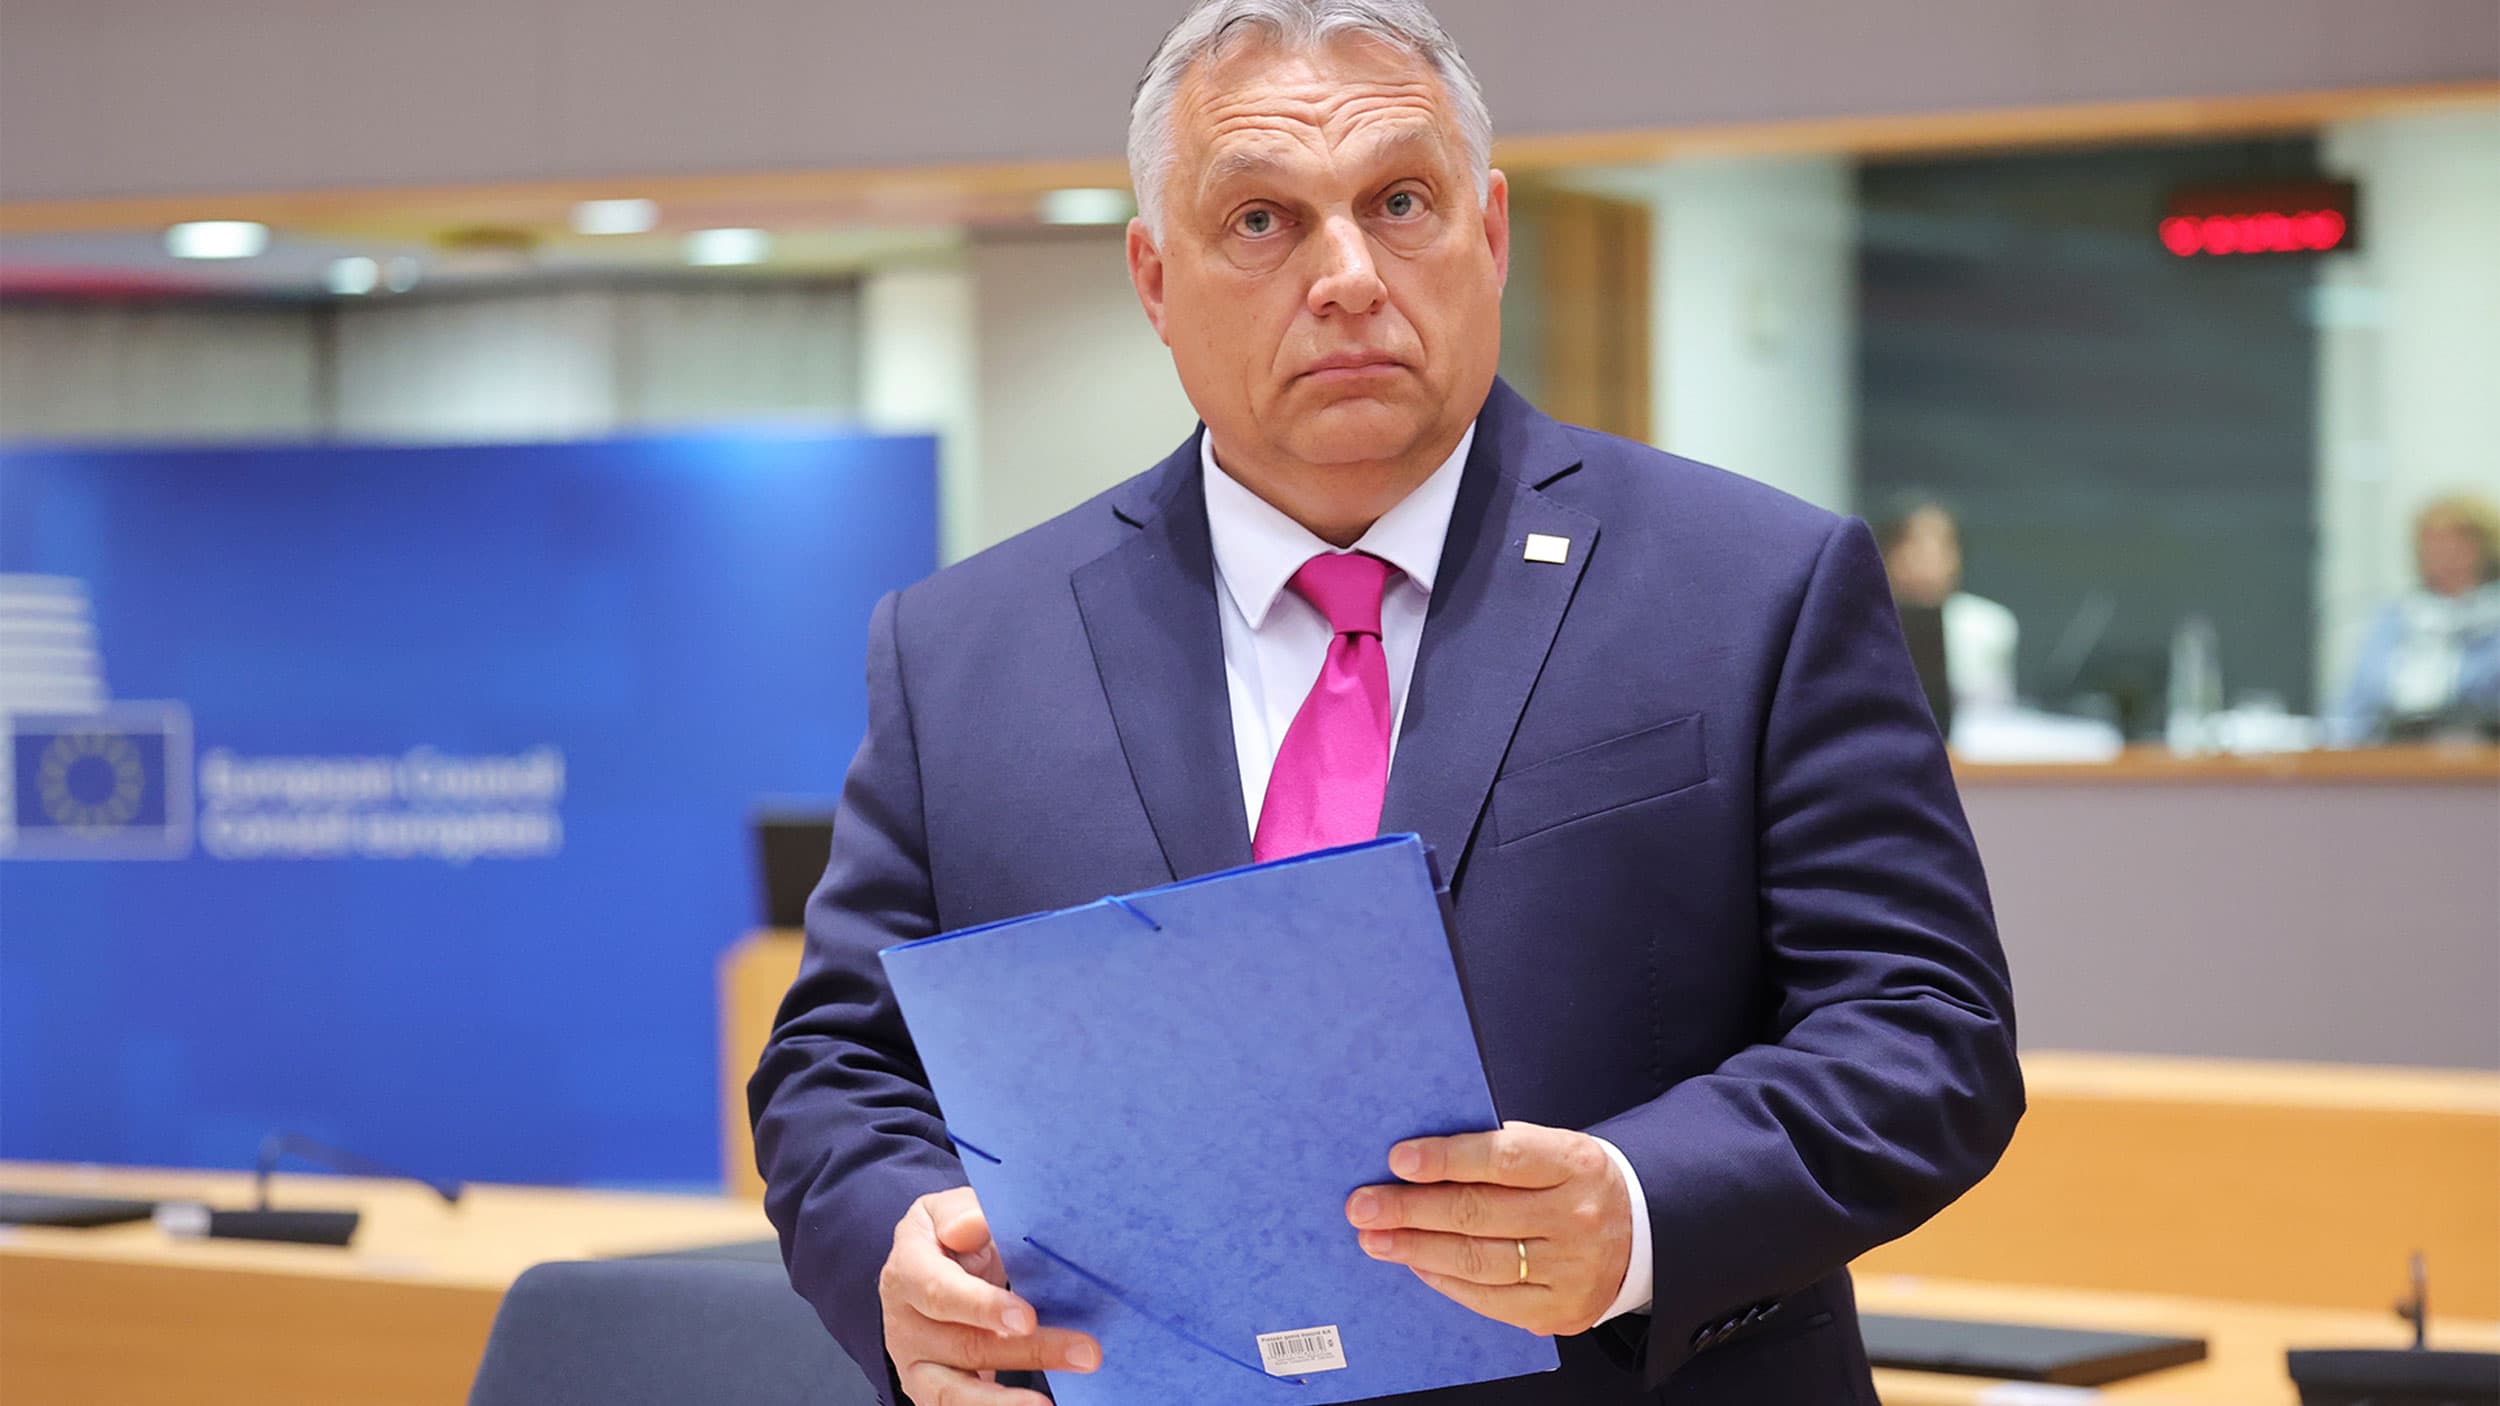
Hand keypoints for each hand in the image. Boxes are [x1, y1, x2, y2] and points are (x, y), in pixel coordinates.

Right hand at [879, 1186, 1101, 1404]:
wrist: (924, 1270)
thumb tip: (971, 1226)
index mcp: (907, 1271)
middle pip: (965, 1345)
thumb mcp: (949, 1212)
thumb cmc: (947, 1239)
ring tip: (1049, 1405)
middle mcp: (904, 1323)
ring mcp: (913, 1362)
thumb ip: (965, 1215)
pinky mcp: (928, 1389)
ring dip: (1008, 1401)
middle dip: (1030, 1351)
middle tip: (1086, 1353)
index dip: (983, 1307)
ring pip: (957, 1392)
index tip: (1027, 1319)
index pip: (941, 1293)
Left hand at [1345, 1121, 1633, 1337]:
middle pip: (1480, 1214)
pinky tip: (1416, 1262)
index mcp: (1574, 1163)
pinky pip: (1490, 1299)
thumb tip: (1415, 1158)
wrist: (1642, 1230)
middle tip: (1362, 1205)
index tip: (1397, 1159)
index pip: (1502, 1157)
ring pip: (1479, 1261)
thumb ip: (1496, 1148)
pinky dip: (1445, 1280)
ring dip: (1416, 1248)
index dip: (1447, 1158)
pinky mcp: (1560, 1310)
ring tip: (1375, 1237)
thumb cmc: (1573, 1180)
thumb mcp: (1552, 1147)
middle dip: (1411, 1209)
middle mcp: (1576, 1217)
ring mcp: (1571, 1270)